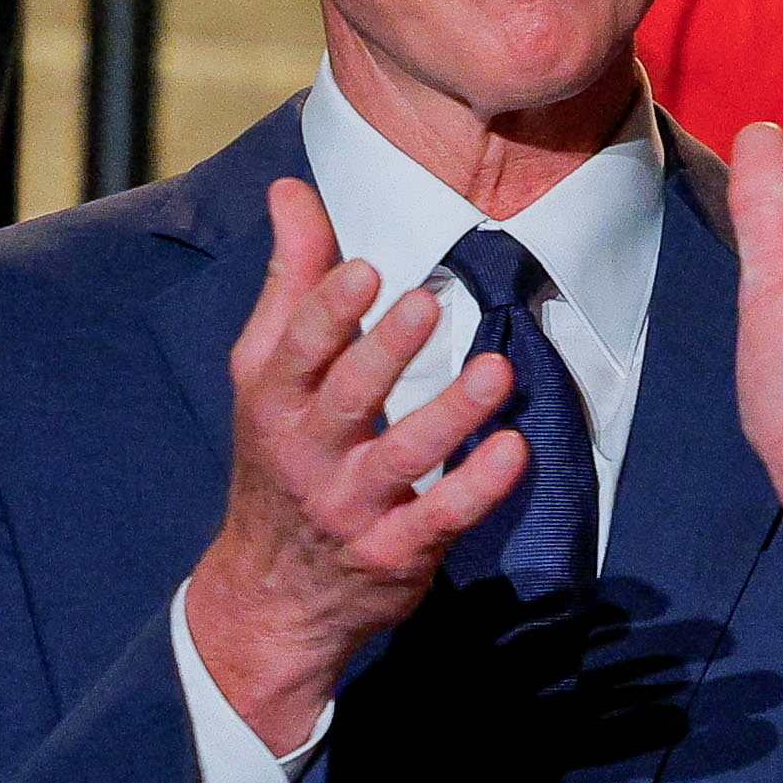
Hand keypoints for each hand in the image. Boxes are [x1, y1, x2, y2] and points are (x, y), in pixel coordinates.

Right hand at [179, 173, 531, 746]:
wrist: (271, 593)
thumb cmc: (280, 456)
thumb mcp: (266, 373)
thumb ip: (291, 282)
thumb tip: (292, 189)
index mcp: (274, 400)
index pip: (298, 347)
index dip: (329, 307)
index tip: (368, 268)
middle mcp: (308, 451)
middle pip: (348, 395)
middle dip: (385, 350)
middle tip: (428, 301)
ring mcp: (351, 505)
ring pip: (403, 456)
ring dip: (451, 413)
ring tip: (498, 370)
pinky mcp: (395, 552)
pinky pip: (441, 517)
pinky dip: (477, 487)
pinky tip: (516, 451)